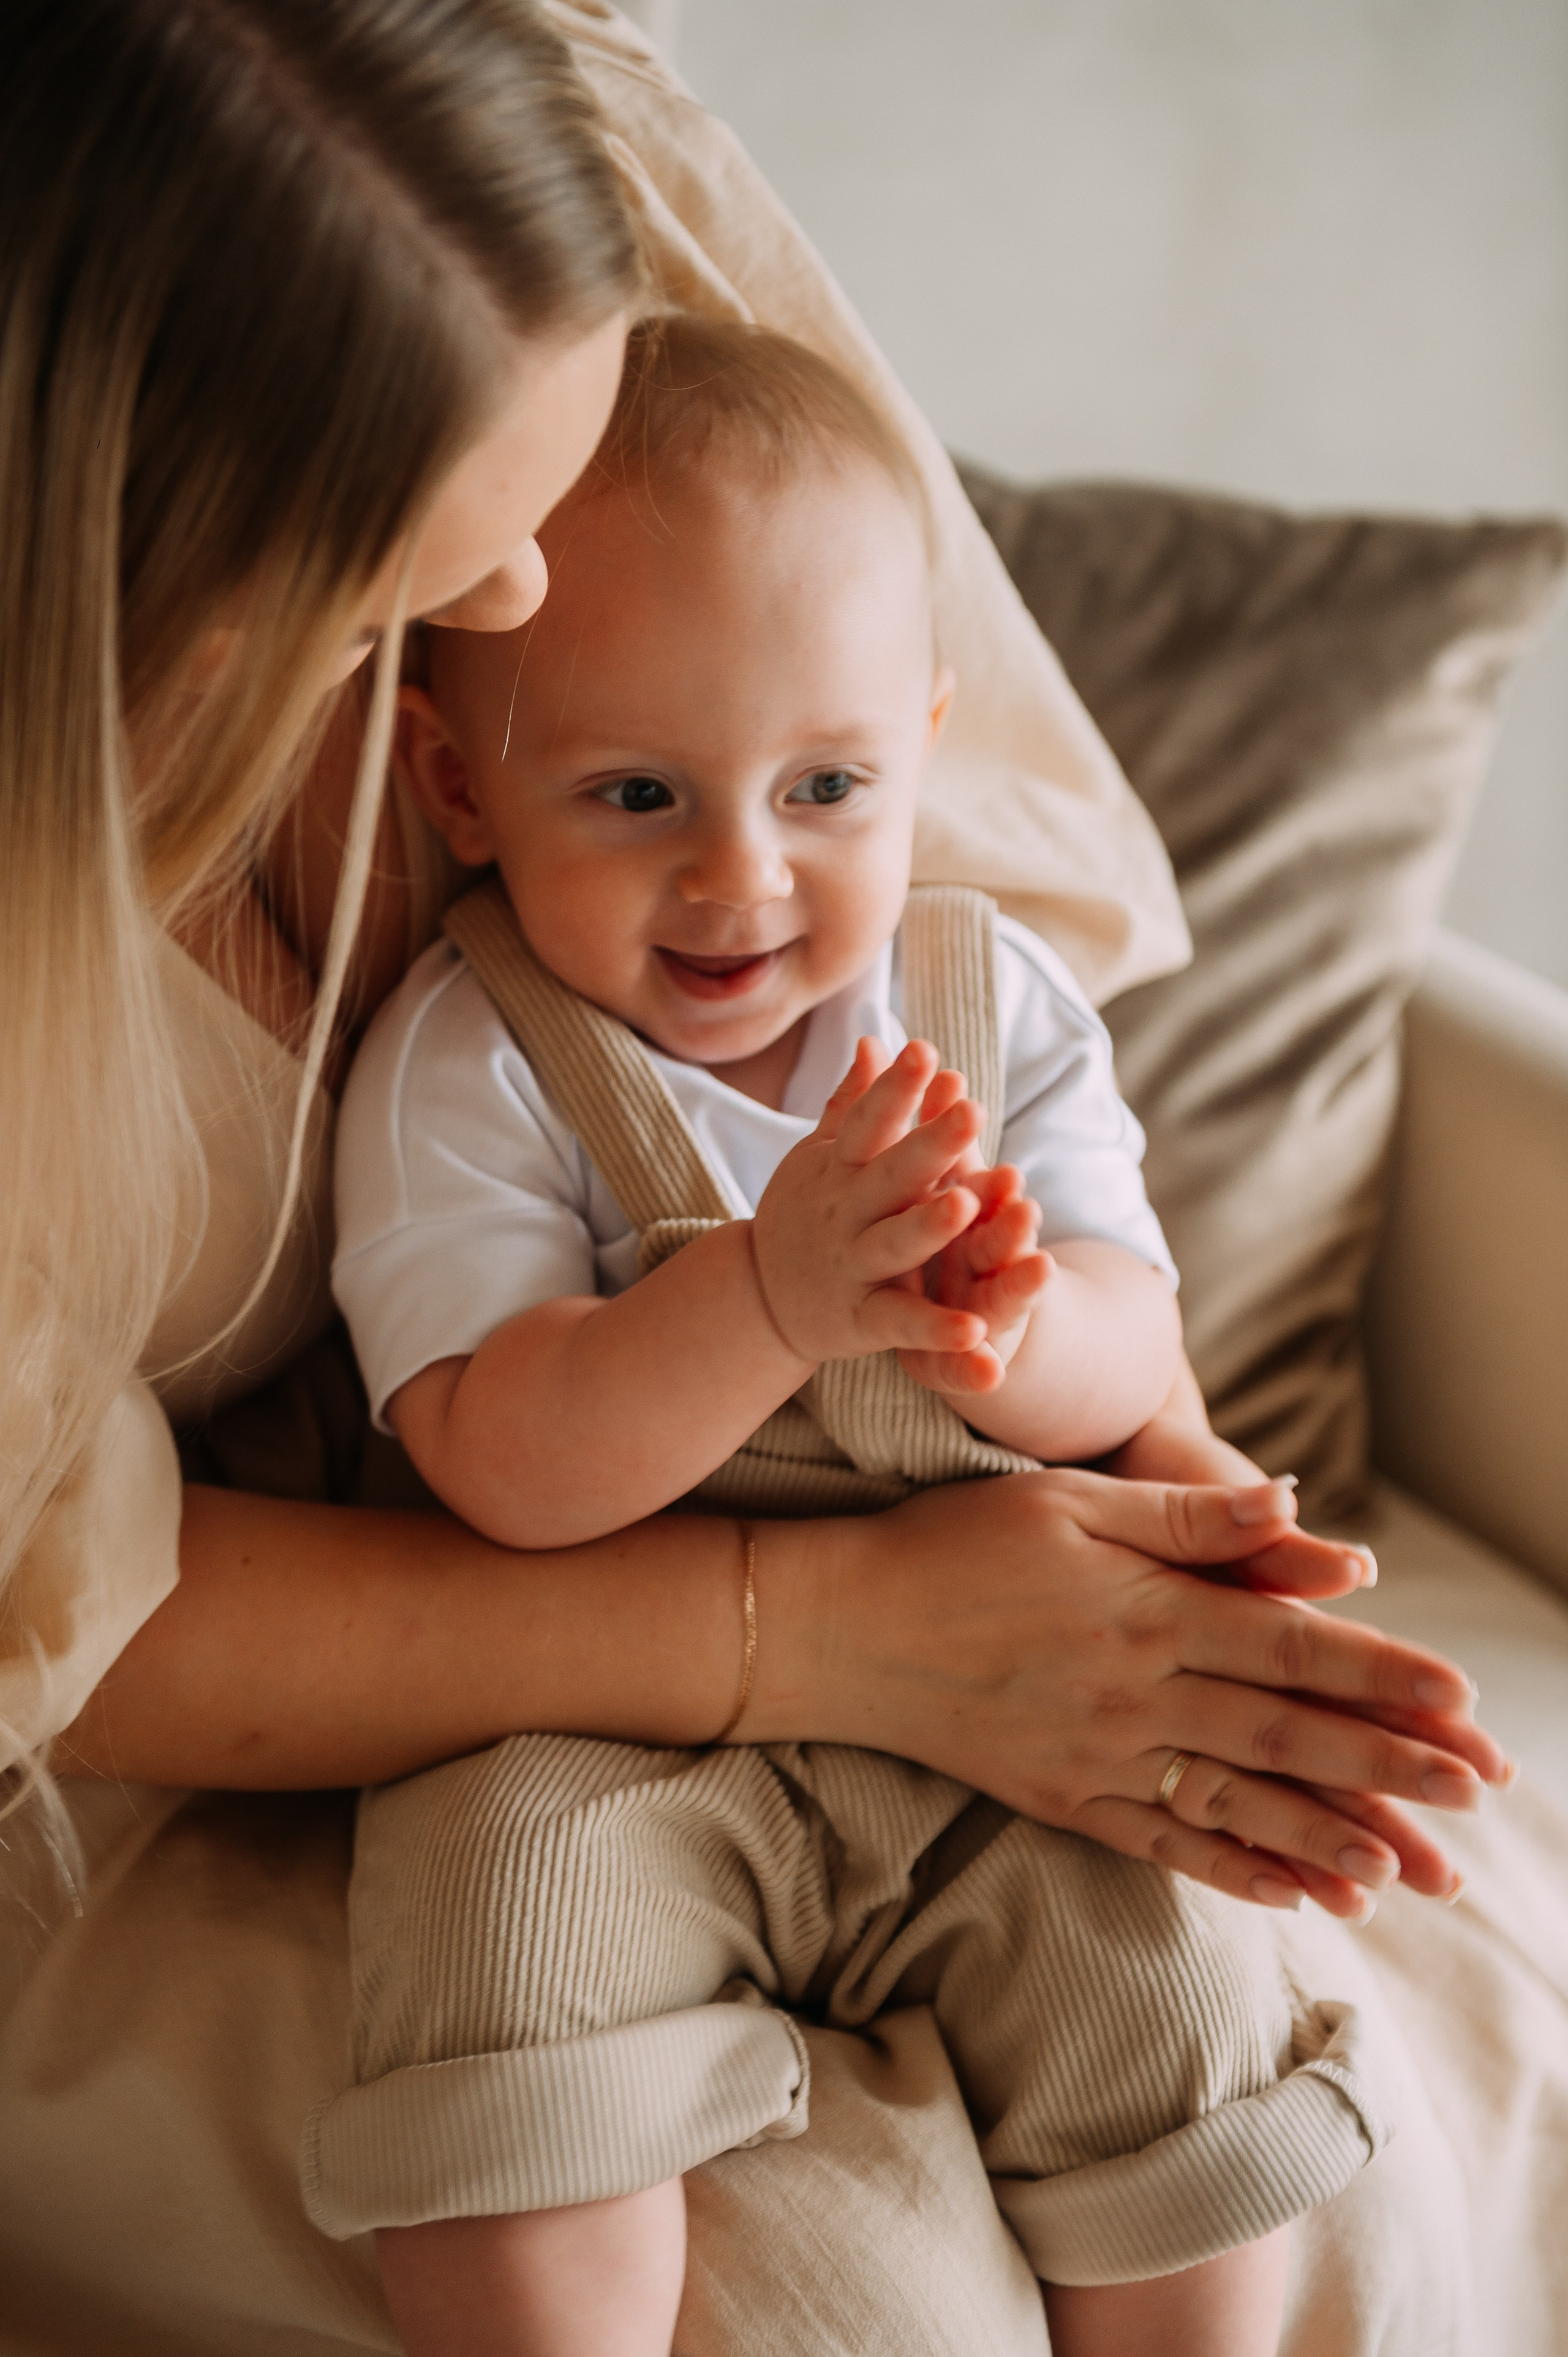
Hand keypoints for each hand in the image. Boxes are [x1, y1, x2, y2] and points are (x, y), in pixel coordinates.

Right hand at [751, 1037, 991, 1364]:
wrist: (758, 1296)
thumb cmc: (806, 1213)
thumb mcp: (820, 1158)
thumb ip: (851, 1104)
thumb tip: (873, 1040)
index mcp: (839, 1169)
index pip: (867, 1122)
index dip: (893, 1088)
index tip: (924, 1048)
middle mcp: (844, 1213)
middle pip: (889, 1175)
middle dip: (928, 1143)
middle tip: (971, 1111)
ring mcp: (851, 1266)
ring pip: (892, 1244)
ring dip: (927, 1226)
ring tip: (965, 1204)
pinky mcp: (861, 1319)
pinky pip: (901, 1323)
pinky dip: (935, 1330)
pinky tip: (976, 1330)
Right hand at [775, 1467, 1509, 1920]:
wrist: (840, 1629)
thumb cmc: (953, 1543)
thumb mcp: (1071, 1502)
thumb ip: (1189, 1516)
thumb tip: (1301, 1510)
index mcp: (1148, 1611)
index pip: (1293, 1649)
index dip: (1385, 1675)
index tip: (1464, 1701)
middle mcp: (1136, 1694)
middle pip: (1287, 1736)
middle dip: (1391, 1765)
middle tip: (1478, 1792)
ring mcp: (1100, 1758)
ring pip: (1239, 1803)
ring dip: (1331, 1835)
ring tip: (1410, 1865)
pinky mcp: (1064, 1799)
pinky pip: (1167, 1846)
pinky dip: (1238, 1872)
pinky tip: (1298, 1893)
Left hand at [896, 1161, 1051, 1394]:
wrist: (964, 1326)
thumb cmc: (948, 1239)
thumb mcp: (948, 1194)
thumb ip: (949, 1145)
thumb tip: (944, 1072)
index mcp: (972, 1221)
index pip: (982, 1191)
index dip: (987, 1173)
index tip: (993, 1143)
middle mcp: (988, 1265)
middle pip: (1002, 1240)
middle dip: (1012, 1222)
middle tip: (1026, 1203)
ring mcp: (984, 1314)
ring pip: (1005, 1297)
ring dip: (1023, 1284)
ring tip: (1042, 1271)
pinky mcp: (962, 1362)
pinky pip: (968, 1369)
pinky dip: (977, 1371)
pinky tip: (991, 1375)